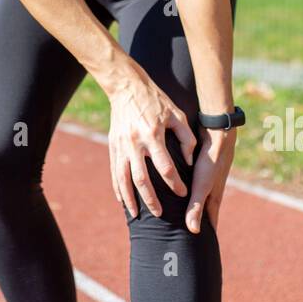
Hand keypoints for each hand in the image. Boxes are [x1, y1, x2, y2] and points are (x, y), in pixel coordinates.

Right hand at [105, 65, 196, 218]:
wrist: (126, 86)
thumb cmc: (156, 100)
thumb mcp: (177, 114)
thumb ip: (186, 139)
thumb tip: (189, 162)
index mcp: (152, 134)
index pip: (165, 166)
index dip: (175, 182)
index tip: (183, 192)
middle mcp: (134, 142)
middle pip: (141, 178)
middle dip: (151, 199)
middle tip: (160, 214)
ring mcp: (121, 145)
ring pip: (123, 178)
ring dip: (130, 198)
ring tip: (136, 214)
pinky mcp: (113, 145)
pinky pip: (114, 170)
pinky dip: (118, 187)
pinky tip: (122, 200)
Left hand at [185, 127, 236, 233]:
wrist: (217, 133)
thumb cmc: (210, 161)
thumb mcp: (202, 186)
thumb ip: (196, 206)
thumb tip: (193, 231)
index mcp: (214, 197)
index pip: (211, 222)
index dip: (207, 235)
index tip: (203, 250)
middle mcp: (211, 189)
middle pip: (205, 211)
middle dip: (199, 223)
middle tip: (191, 237)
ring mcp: (207, 178)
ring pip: (199, 197)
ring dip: (193, 206)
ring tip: (184, 215)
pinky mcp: (201, 167)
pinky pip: (193, 183)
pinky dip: (188, 190)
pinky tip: (180, 189)